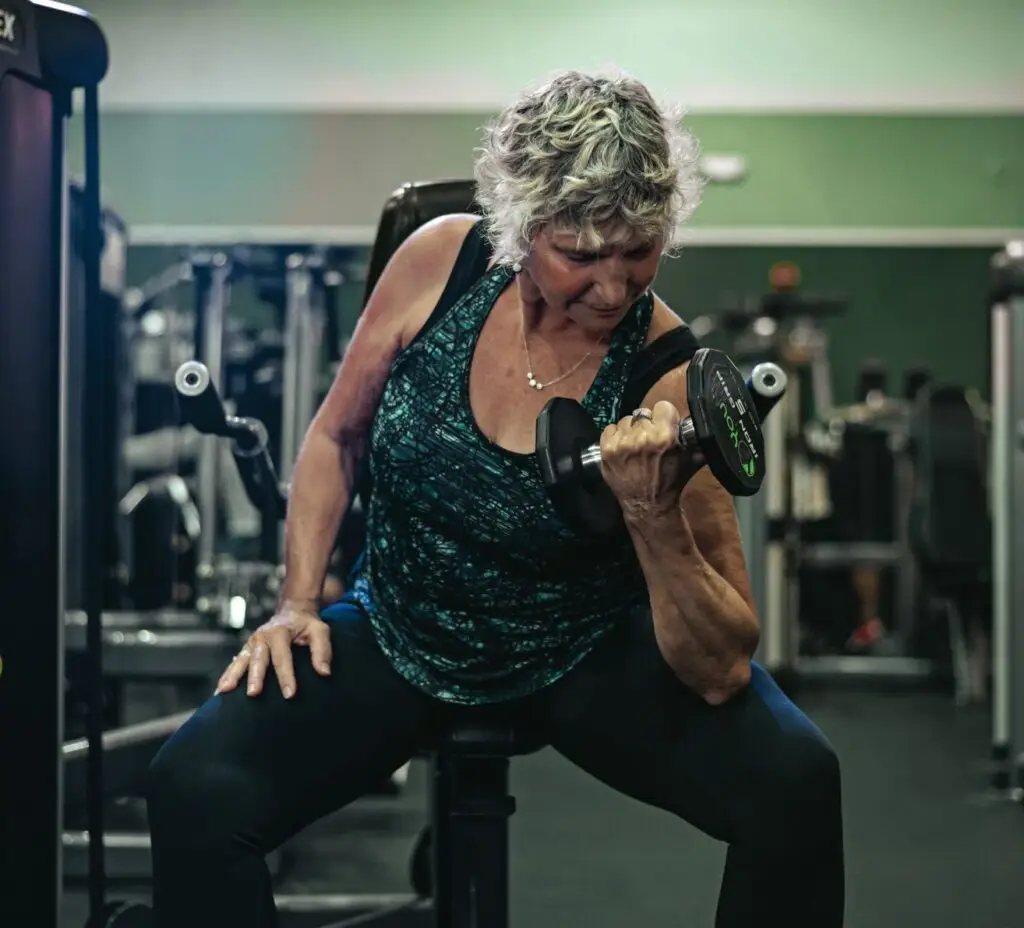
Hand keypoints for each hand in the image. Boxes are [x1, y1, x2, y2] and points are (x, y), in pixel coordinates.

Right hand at [215, 602, 331, 699]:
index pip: (283, 657)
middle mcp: (261, 637)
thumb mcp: (319, 631)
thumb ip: (323, 650)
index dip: (287, 677)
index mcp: (279, 632)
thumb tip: (324, 672)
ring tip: (223, 692)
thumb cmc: (307, 624)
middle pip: (258, 660)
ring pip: (240, 661)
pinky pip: (235, 664)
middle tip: (253, 694)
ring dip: (232, 676)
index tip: (289, 695)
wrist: (293, 611)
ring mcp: (251, 643)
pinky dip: (227, 676)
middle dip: (255, 677)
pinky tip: (220, 691)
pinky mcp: (246, 650)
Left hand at [599, 400, 693, 519]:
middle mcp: (642, 437)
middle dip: (648, 425)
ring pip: (626, 420)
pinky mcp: (606, 450)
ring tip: (635, 445)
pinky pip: (609, 428)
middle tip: (649, 439)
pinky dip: (615, 436)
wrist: (646, 505)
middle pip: (643, 413)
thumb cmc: (669, 483)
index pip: (662, 406)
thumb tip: (703, 426)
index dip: (664, 417)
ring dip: (631, 430)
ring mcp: (622, 443)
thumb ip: (695, 443)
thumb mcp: (688, 462)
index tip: (664, 425)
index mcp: (665, 437)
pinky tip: (623, 447)